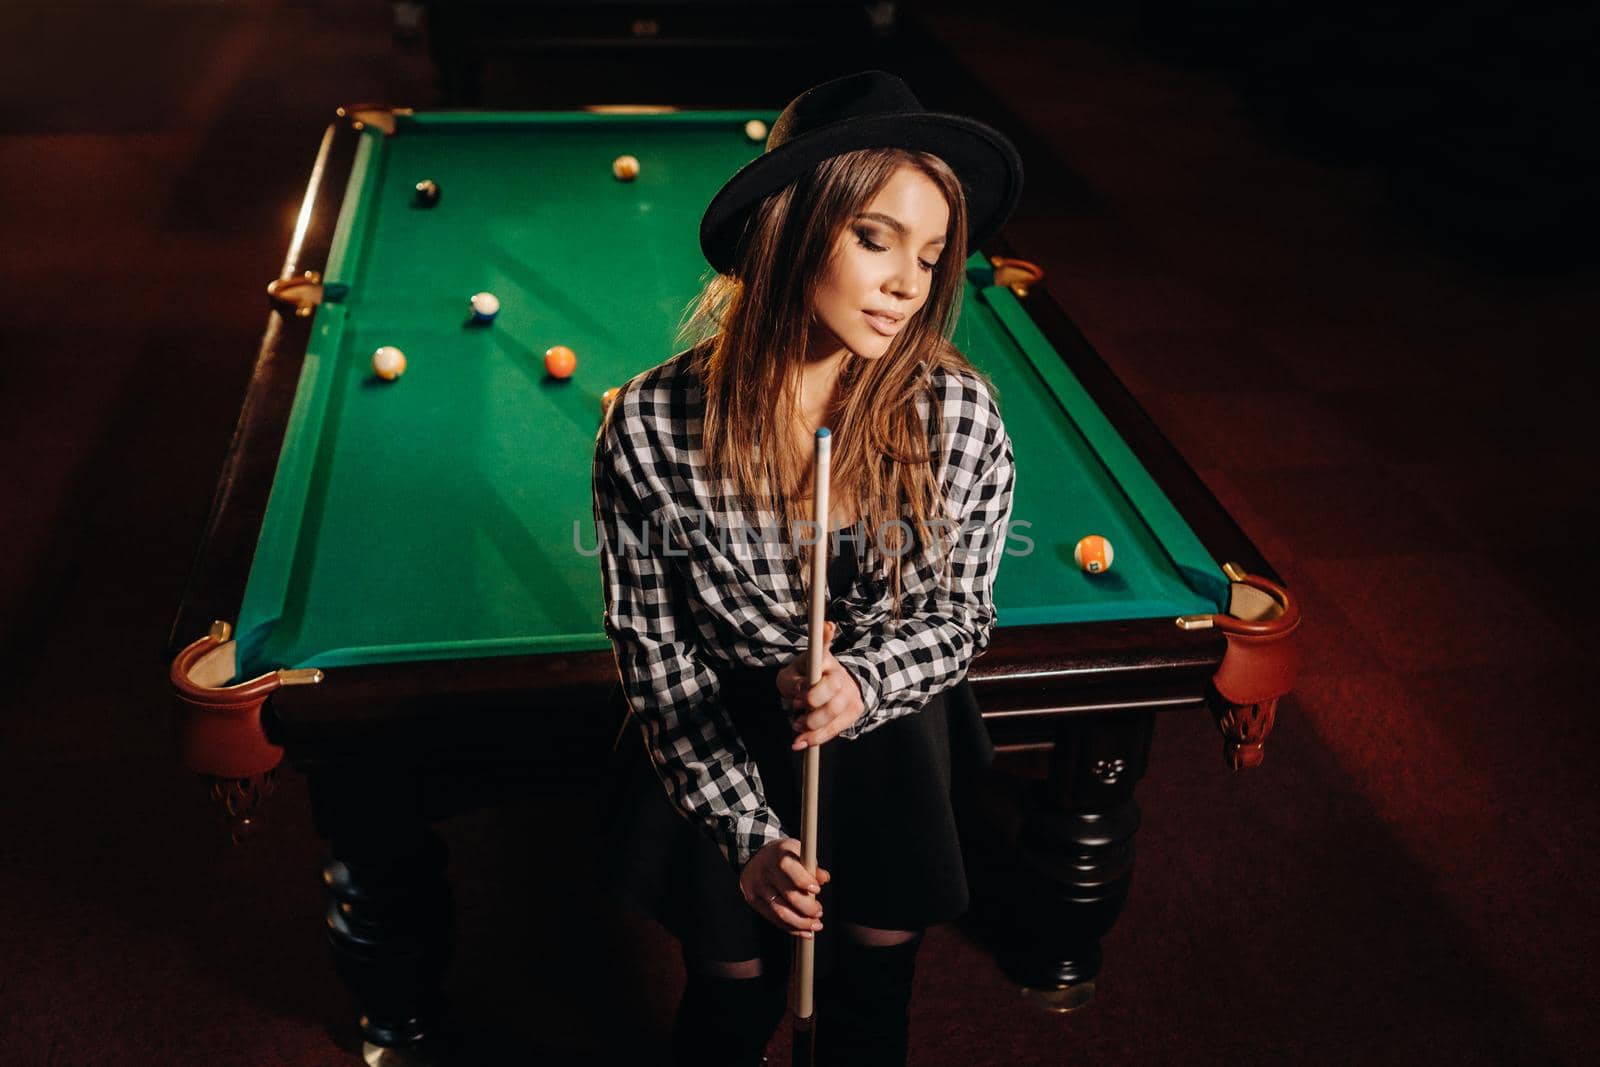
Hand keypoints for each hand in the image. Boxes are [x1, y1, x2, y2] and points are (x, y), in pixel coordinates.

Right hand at [739, 838, 831, 937]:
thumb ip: (812, 866)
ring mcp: (757, 887)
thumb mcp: (798, 852)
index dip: (803, 880)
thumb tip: (824, 879)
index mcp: (777, 854)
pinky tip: (803, 930)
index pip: (787, 867)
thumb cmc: (783, 855)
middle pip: (787, 895)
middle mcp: (765, 871)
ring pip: (780, 912)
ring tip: (814, 925)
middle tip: (819, 912)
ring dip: (801, 923)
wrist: (756, 857)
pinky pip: (773, 918)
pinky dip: (790, 927)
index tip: (817, 889)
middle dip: (808, 908)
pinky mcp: (753, 900)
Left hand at [775, 621, 865, 750]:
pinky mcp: (853, 711)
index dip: (826, 636)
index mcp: (823, 658)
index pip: (826, 644)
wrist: (823, 691)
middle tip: (796, 705)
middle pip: (833, 685)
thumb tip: (801, 688)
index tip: (827, 627)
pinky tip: (801, 743)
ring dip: (813, 723)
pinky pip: (837, 728)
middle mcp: (840, 673)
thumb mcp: (789, 675)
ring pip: (835, 711)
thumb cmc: (802, 680)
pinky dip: (817, 738)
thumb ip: (792, 680)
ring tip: (796, 725)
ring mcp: (849, 692)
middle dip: (813, 699)